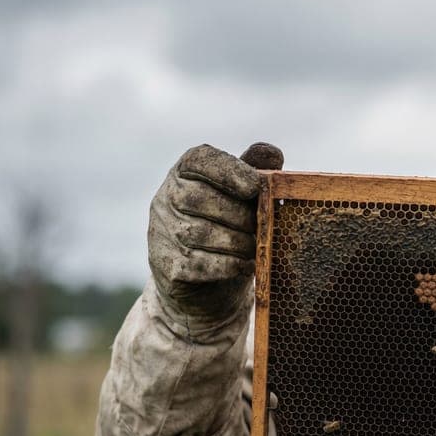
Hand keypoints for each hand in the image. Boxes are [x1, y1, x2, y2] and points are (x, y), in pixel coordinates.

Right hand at [148, 142, 283, 321]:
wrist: (205, 283)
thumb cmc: (229, 227)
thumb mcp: (242, 198)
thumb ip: (256, 171)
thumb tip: (273, 153)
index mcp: (184, 173)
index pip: (199, 160)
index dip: (228, 170)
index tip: (255, 186)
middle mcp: (165, 198)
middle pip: (199, 198)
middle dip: (239, 215)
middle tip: (261, 227)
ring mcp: (161, 232)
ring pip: (200, 232)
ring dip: (238, 242)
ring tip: (256, 247)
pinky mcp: (166, 265)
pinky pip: (199, 262)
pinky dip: (229, 265)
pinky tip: (245, 265)